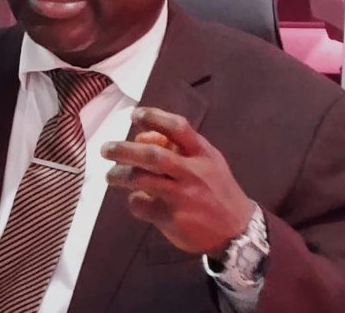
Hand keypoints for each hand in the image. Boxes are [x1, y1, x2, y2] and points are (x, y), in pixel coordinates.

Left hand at [103, 107, 253, 257]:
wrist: (238, 231)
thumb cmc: (216, 190)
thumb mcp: (207, 162)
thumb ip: (178, 147)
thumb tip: (140, 137)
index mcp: (203, 154)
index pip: (178, 128)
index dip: (154, 118)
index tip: (134, 114)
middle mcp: (194, 173)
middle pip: (153, 156)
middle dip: (124, 150)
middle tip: (106, 148)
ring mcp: (183, 197)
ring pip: (142, 180)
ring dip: (120, 175)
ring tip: (110, 176)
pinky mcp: (173, 219)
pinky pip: (142, 205)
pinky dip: (134, 201)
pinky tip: (136, 201)